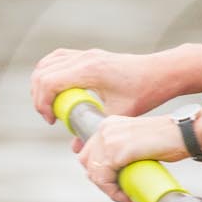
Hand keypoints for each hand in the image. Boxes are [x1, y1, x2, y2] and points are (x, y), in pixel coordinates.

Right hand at [29, 44, 201, 125]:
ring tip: (51, 104)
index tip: (52, 120)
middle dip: (39, 96)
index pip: (49, 82)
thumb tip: (75, 148)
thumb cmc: (145, 92)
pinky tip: (57, 90)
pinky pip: (58, 58)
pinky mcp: (89, 54)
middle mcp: (85, 58)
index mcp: (90, 70)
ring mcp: (86, 54)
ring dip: (42, 83)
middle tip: (50, 116)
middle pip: (43, 72)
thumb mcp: (119, 115)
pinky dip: (50, 72)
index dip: (43, 103)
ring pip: (47, 62)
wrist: (162, 72)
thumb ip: (94, 130)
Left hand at [76, 113, 181, 201]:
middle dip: (101, 181)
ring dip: (109, 189)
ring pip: (95, 174)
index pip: (89, 152)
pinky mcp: (115, 151)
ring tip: (126, 195)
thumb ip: (123, 149)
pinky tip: (128, 195)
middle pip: (87, 163)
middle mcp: (105, 128)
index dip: (98, 172)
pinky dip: (114, 192)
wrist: (184, 134)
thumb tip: (115, 171)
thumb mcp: (138, 140)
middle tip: (120, 190)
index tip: (113, 183)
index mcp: (109, 123)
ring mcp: (109, 139)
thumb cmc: (169, 139)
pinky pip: (104, 179)